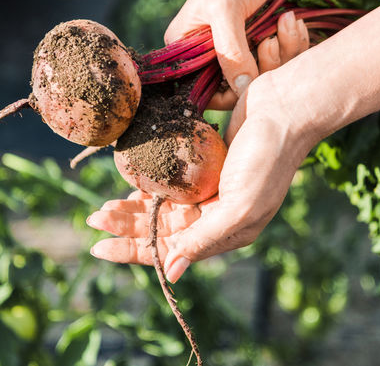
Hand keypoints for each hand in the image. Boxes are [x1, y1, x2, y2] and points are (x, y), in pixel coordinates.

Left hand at [87, 74, 316, 281]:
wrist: (286, 107)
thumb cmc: (268, 158)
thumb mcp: (239, 206)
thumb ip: (204, 238)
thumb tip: (172, 272)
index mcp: (228, 232)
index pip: (172, 251)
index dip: (134, 251)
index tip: (99, 247)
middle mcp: (219, 216)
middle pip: (163, 230)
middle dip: (127, 228)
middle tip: (92, 219)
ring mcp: (213, 190)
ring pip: (164, 207)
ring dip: (134, 209)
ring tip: (103, 207)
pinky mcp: (209, 165)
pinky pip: (172, 183)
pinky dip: (150, 186)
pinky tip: (131, 183)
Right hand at [165, 0, 305, 108]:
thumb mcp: (226, 10)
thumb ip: (230, 53)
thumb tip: (241, 91)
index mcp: (185, 46)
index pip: (202, 90)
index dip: (228, 92)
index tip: (251, 80)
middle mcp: (209, 52)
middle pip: (238, 88)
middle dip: (262, 68)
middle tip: (271, 43)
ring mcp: (240, 49)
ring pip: (265, 76)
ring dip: (283, 51)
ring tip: (286, 21)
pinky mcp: (266, 44)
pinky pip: (284, 62)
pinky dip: (293, 43)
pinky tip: (293, 20)